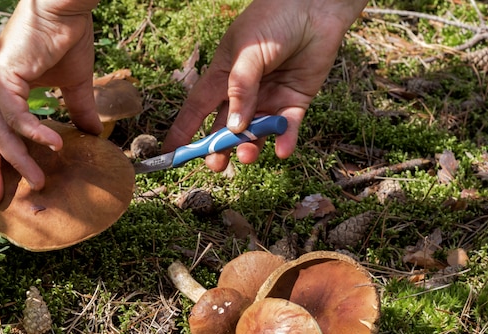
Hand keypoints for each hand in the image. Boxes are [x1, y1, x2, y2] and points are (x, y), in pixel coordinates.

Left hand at [0, 0, 100, 205]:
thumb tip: (93, 135)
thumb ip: (77, 110)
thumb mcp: (73, 83)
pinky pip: (16, 114)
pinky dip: (34, 133)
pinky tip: (54, 146)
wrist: (65, 6)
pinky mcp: (4, 73)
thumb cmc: (66, 37)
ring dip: (17, 159)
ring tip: (38, 181)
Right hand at [164, 0, 367, 171]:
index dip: (184, 131)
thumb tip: (233, 127)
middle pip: (226, 128)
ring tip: (247, 155)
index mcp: (222, 76)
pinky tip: (281, 151)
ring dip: (250, 147)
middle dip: (219, 148)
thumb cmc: (273, 20)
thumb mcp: (248, 52)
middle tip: (217, 165)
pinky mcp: (295, 102)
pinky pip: (287, 128)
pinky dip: (284, 141)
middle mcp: (244, 93)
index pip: (197, 108)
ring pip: (256, 133)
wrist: (315, 7)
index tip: (172, 154)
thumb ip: (240, 89)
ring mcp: (269, 99)